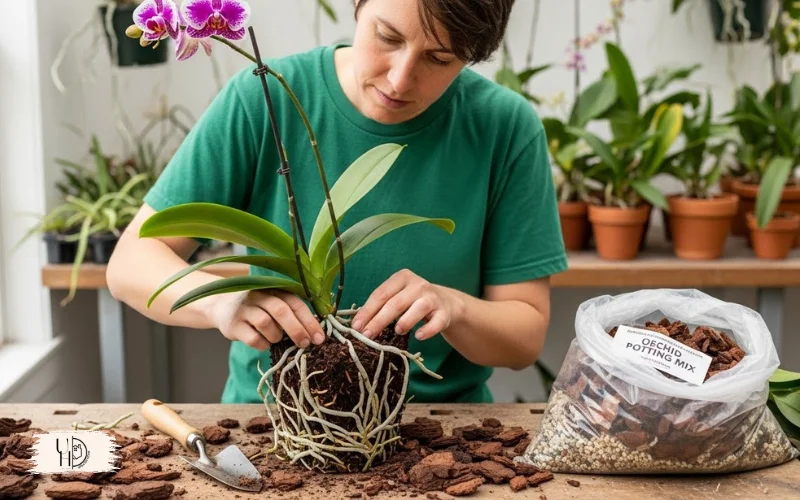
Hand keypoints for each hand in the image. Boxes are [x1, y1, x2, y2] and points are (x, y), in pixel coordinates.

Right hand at [207, 289, 325, 350]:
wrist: (222, 307)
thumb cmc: (259, 309)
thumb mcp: (274, 305)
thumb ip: (292, 314)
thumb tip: (316, 334)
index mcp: (275, 290)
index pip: (296, 303)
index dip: (309, 321)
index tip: (320, 338)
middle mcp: (259, 296)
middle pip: (281, 310)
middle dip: (296, 329)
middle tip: (305, 344)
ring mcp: (244, 309)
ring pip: (266, 323)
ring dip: (276, 336)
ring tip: (276, 339)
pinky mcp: (233, 324)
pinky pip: (252, 338)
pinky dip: (263, 344)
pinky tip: (264, 343)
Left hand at [351, 269, 461, 340]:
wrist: (446, 304)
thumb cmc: (413, 302)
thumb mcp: (397, 297)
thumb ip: (381, 306)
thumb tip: (358, 324)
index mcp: (402, 278)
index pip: (381, 294)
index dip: (367, 311)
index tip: (356, 326)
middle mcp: (418, 285)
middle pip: (396, 303)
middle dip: (379, 320)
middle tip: (367, 335)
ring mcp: (432, 297)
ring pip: (417, 308)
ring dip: (405, 321)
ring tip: (396, 331)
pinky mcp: (444, 312)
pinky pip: (436, 322)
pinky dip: (428, 330)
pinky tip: (419, 336)